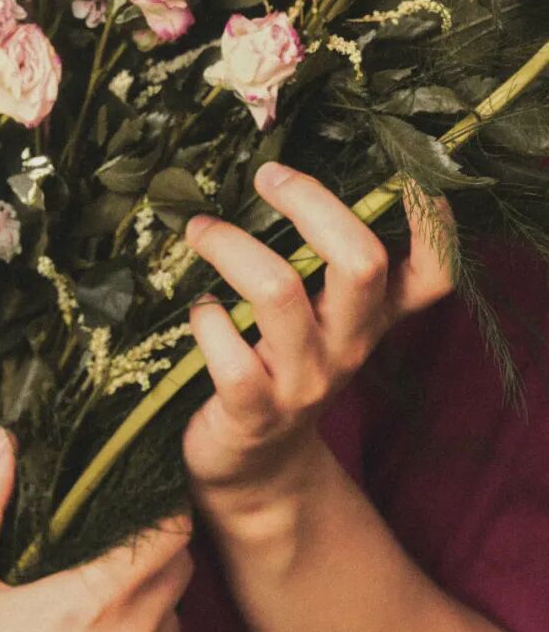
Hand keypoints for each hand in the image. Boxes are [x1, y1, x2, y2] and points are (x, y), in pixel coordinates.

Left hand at [181, 162, 454, 506]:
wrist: (256, 466)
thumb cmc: (283, 363)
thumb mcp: (322, 316)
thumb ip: (320, 257)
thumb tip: (284, 164)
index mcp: (374, 316)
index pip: (432, 273)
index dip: (432, 223)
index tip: (410, 171)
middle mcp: (350, 344)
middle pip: (361, 263)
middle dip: (311, 203)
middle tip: (266, 175)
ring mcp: (305, 380)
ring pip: (280, 293)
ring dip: (232, 248)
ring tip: (200, 231)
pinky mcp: (254, 411)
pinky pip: (232, 357)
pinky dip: (206, 320)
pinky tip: (199, 311)